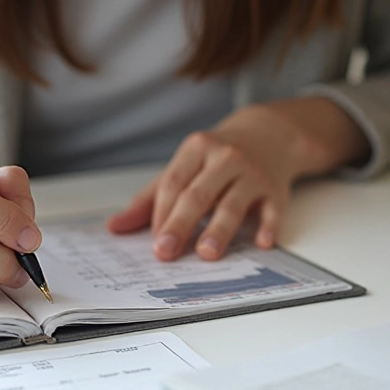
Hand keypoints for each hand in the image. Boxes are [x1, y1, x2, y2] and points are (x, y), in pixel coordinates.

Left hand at [106, 98, 368, 259]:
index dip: (162, 214)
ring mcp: (252, 173)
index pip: (173, 183)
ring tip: (206, 253)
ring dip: (219, 229)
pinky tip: (262, 243)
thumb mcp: (183, 168)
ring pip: (232, 203)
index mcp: (196, 149)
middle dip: (181, 224)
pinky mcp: (275, 189)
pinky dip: (268, 226)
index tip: (155, 243)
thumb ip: (149, 199)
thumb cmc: (217, 158)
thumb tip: (114, 227)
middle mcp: (224, 158)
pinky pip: (272, 210)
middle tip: (166, 252)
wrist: (270, 135)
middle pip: (198, 194)